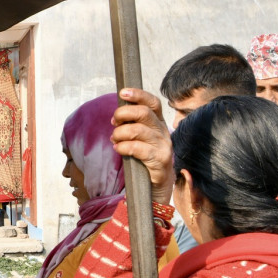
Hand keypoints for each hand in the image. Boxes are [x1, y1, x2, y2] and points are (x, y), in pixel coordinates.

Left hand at [112, 88, 173, 204]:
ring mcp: (164, 145)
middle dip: (123, 114)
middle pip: (144, 113)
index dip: (138, 95)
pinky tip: (118, 149)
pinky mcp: (160, 160)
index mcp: (158, 123)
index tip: (122, 93)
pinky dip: (124, 147)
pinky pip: (139, 149)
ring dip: (120, 133)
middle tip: (113, 122)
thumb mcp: (139, 138)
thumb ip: (131, 126)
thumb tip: (115, 117)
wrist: (157, 184)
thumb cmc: (144, 158)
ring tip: (114, 139)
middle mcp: (163, 131)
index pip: (152, 102)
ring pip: (139, 130)